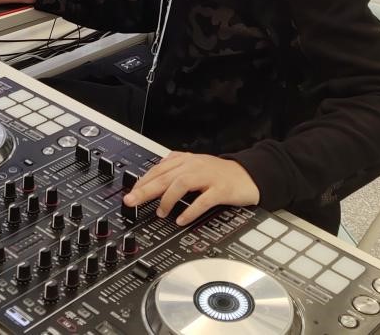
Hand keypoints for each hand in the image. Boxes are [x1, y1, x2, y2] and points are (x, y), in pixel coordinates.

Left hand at [122, 152, 259, 225]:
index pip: (158, 169)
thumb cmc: (220, 174)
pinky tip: (182, 219)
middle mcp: (195, 166)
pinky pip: (204, 200)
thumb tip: (153, 177)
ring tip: (160, 212)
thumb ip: (175, 169)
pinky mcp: (221, 190)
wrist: (249, 175)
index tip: (130, 193)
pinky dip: (191, 210)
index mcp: (186, 161)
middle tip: (131, 201)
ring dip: (167, 199)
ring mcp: (208, 177)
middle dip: (145, 189)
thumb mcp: (195, 166)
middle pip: (165, 176)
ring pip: (182, 183)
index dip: (142, 181)